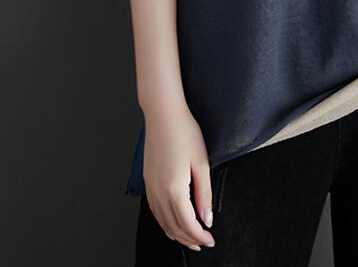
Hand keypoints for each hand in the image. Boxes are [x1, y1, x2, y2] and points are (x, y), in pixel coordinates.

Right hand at [142, 106, 216, 250]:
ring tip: (189, 238)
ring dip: (175, 233)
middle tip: (202, 243)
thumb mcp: (201, 163)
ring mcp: (150, 186)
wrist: (163, 114)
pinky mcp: (147, 179)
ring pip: (161, 220)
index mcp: (174, 189)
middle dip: (188, 239)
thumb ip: (204, 194)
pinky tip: (171, 221)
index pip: (188, 223)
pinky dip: (163, 221)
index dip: (200, 235)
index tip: (210, 240)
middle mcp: (158, 191)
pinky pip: (154, 209)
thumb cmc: (184, 132)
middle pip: (173, 226)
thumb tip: (206, 218)